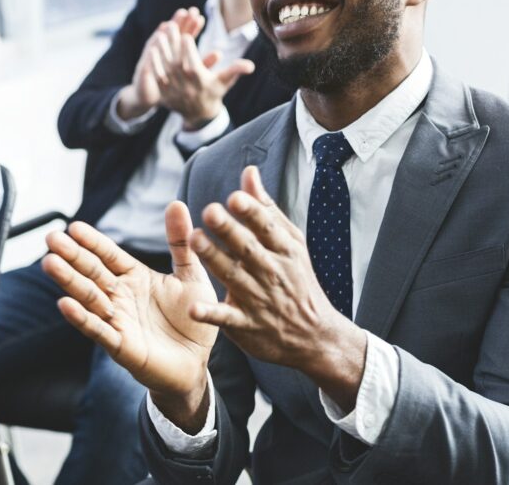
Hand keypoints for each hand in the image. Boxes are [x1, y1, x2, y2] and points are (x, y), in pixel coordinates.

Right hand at [42, 201, 218, 430]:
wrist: (197, 363)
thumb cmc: (191, 319)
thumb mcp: (190, 275)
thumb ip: (180, 242)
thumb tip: (176, 203)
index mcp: (135, 277)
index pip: (109, 255)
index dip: (92, 242)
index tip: (74, 226)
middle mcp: (120, 296)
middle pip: (92, 272)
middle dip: (72, 256)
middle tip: (51, 237)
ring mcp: (118, 320)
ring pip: (89, 297)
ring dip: (69, 281)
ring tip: (50, 263)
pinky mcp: (121, 346)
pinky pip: (99, 330)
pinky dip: (82, 318)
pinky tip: (65, 304)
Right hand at [116, 8, 204, 119]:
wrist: (148, 95)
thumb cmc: (170, 84)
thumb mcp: (190, 72)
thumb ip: (204, 63)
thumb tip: (219, 53)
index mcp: (176, 51)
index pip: (185, 35)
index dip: (192, 27)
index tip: (200, 17)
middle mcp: (163, 50)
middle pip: (173, 33)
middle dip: (181, 22)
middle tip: (189, 11)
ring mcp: (153, 56)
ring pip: (160, 40)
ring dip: (165, 31)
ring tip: (172, 23)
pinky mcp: (145, 66)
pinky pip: (148, 54)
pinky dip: (153, 45)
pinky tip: (158, 37)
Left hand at [154, 29, 254, 129]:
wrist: (199, 113)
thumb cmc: (214, 91)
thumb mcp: (225, 81)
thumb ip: (236, 70)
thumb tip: (251, 66)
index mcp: (200, 80)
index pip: (193, 64)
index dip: (189, 50)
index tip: (186, 34)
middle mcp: (185, 85)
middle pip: (177, 63)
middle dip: (173, 44)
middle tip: (170, 27)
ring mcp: (173, 89)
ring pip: (165, 68)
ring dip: (162, 51)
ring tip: (160, 34)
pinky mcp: (164, 92)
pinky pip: (157, 77)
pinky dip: (154, 64)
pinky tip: (151, 50)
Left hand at [188, 166, 366, 410]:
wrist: (315, 336)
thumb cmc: (298, 281)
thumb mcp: (290, 243)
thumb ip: (265, 209)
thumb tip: (248, 172)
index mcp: (283, 250)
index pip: (267, 227)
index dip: (251, 212)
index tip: (235, 197)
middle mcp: (271, 272)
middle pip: (248, 249)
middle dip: (229, 230)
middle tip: (209, 211)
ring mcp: (259, 300)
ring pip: (234, 277)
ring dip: (215, 259)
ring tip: (195, 240)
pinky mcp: (247, 325)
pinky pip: (227, 319)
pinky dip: (211, 315)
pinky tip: (192, 308)